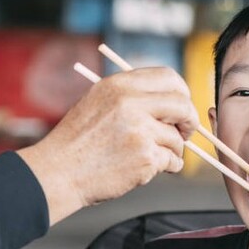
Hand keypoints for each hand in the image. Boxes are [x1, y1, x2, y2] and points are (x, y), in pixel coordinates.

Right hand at [17, 67, 198, 224]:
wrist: (59, 171)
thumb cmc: (77, 141)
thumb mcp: (97, 102)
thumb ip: (130, 96)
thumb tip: (171, 100)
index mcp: (119, 85)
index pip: (168, 77)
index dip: (181, 92)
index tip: (180, 107)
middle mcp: (131, 103)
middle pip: (182, 104)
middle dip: (189, 120)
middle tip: (185, 132)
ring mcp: (139, 130)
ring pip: (177, 138)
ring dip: (172, 150)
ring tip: (148, 157)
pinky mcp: (145, 157)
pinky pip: (172, 161)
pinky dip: (166, 167)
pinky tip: (144, 169)